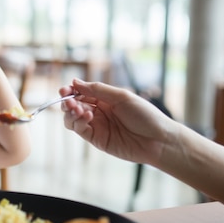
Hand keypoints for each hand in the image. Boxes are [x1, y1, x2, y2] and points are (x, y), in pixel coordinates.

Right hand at [59, 79, 176, 165]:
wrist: (159, 140)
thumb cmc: (145, 115)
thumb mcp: (122, 96)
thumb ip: (98, 90)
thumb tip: (75, 82)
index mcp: (105, 99)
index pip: (81, 93)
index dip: (71, 91)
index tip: (65, 89)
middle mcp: (98, 112)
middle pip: (74, 106)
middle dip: (68, 102)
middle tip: (68, 100)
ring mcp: (97, 126)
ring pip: (73, 119)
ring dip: (70, 113)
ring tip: (78, 109)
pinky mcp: (97, 140)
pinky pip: (80, 130)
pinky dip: (78, 122)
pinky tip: (88, 117)